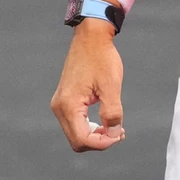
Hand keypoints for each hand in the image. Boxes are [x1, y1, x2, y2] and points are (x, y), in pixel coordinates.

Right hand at [50, 20, 127, 151]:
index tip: (120, 134)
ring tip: (115, 127)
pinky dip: (90, 127)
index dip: (103, 143)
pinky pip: (75, 123)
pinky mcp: (64, 99)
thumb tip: (114, 134)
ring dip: (95, 135)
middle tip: (119, 132)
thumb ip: (113, 113)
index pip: (82, 139)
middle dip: (99, 141)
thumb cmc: (101, 57)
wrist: (90, 37)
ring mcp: (60, 103)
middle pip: (77, 140)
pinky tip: (105, 121)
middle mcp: (59, 106)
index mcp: (68, 104)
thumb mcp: (111, 86)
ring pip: (76, 133)